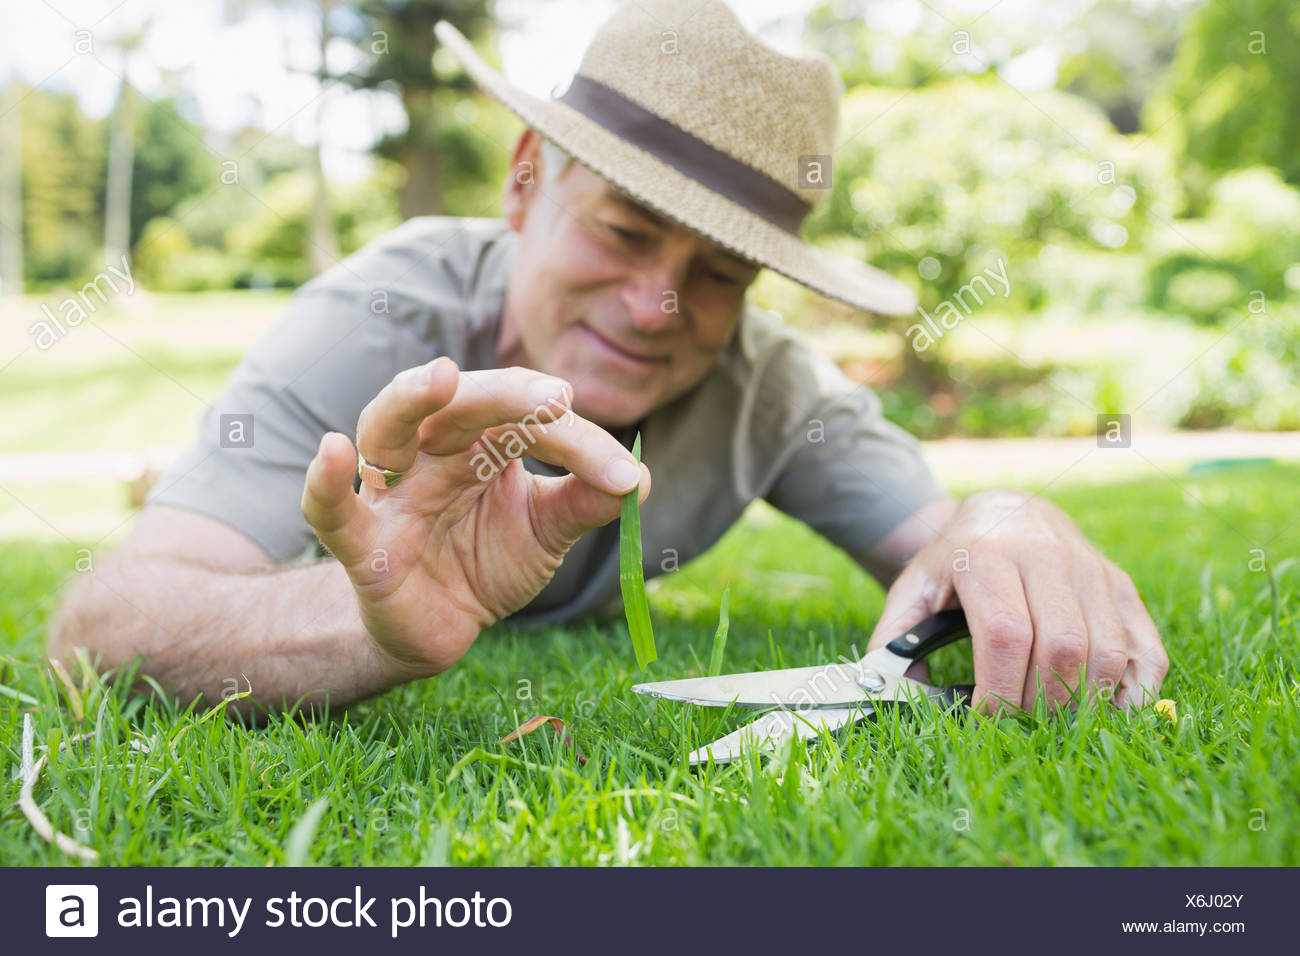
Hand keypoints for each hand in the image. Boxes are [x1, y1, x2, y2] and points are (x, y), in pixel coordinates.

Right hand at [301, 357, 648, 678]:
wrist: (439, 627)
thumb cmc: (485, 559)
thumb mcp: (546, 529)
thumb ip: (587, 502)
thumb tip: (639, 480)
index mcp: (480, 438)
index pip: (526, 418)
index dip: (576, 440)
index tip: (621, 472)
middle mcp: (431, 451)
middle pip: (457, 403)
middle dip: (505, 394)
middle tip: (556, 397)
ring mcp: (391, 493)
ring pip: (385, 429)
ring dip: (409, 398)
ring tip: (440, 377)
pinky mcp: (360, 544)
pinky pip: (330, 510)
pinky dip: (324, 482)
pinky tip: (333, 450)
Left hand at [865, 490, 1168, 714]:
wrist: (1008, 511)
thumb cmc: (955, 560)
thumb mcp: (915, 587)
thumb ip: (893, 637)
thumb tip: (885, 693)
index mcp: (987, 555)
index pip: (1006, 635)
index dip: (998, 691)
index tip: (984, 720)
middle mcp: (1047, 556)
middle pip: (1060, 649)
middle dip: (1039, 703)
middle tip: (1017, 727)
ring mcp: (1092, 570)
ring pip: (1105, 653)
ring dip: (1082, 703)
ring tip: (1052, 722)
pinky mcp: (1122, 586)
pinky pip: (1145, 649)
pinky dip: (1133, 691)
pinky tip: (1102, 711)